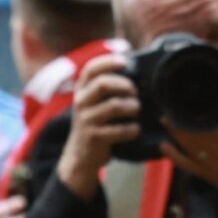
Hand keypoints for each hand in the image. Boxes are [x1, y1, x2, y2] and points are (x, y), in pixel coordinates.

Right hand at [56, 55, 140, 198]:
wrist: (80, 156)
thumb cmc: (94, 122)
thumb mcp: (92, 102)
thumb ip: (104, 86)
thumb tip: (132, 64)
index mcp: (81, 90)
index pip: (91, 68)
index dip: (108, 61)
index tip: (125, 61)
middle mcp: (80, 102)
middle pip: (103, 84)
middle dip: (125, 85)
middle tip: (135, 92)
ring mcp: (86, 120)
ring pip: (114, 106)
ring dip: (132, 106)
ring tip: (137, 109)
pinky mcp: (93, 137)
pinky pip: (119, 130)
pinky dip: (132, 129)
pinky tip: (136, 129)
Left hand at [162, 98, 217, 208]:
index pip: (214, 124)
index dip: (197, 116)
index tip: (185, 104)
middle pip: (198, 136)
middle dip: (182, 123)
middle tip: (170, 111)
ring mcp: (216, 166)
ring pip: (190, 148)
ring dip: (176, 134)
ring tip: (167, 121)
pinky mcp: (209, 176)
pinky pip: (187, 166)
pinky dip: (174, 156)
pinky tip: (164, 145)